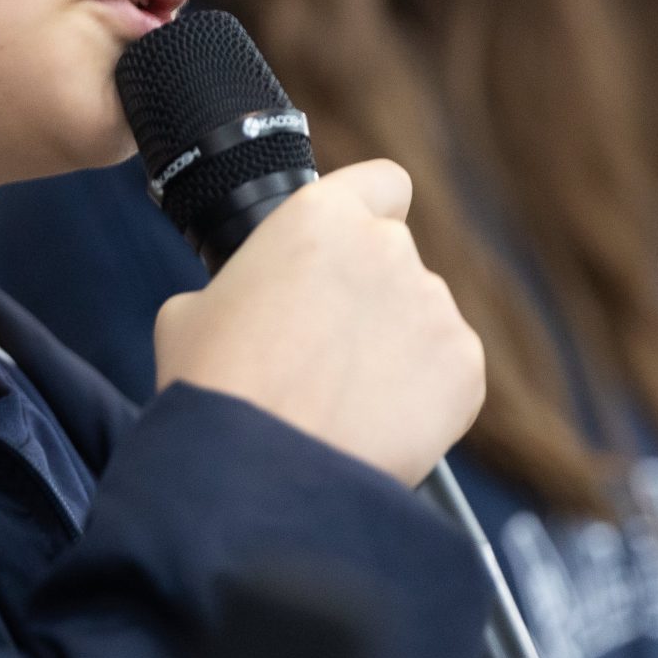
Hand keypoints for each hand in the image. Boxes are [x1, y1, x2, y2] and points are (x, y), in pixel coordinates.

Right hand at [153, 159, 484, 483]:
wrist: (259, 475)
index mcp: (322, 216)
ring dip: (395, 349)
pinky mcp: (465, 367)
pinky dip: (422, 397)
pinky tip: (375, 425)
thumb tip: (253, 304)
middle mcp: (390, 248)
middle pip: (396, 260)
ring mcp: (434, 307)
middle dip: (369, 298)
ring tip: (343, 401)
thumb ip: (243, 285)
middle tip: (324, 353)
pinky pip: (448, 373)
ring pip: (422, 319)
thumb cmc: (215, 390)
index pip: (381, 182)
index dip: (369, 212)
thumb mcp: (192, 311)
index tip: (351, 250)